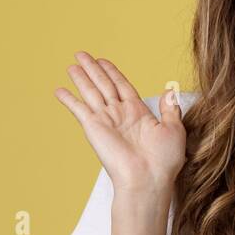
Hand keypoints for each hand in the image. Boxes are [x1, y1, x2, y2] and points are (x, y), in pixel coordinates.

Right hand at [54, 51, 185, 195]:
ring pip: (91, 92)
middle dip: (93, 69)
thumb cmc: (164, 161)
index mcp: (138, 113)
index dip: (112, 72)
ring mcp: (106, 121)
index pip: (122, 86)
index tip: (103, 61)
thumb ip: (170, 109)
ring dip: (81, 78)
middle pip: (104, 84)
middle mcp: (120, 115)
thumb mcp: (174, 130)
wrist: (148, 179)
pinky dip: (69, 99)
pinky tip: (59, 90)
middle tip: (82, 55)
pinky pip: (79, 109)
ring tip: (72, 65)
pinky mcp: (94, 128)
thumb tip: (171, 91)